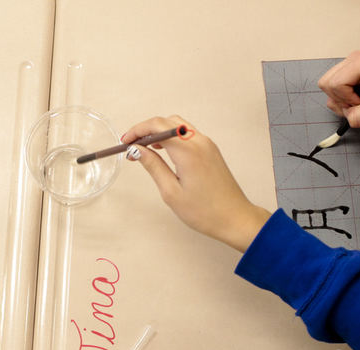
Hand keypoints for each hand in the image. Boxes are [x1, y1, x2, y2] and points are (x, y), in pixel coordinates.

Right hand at [123, 115, 269, 251]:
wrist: (234, 218)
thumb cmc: (204, 211)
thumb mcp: (171, 191)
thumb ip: (153, 166)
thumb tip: (137, 150)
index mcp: (188, 151)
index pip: (157, 126)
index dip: (137, 131)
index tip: (125, 142)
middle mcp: (200, 142)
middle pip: (167, 121)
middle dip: (146, 130)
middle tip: (132, 146)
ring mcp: (208, 145)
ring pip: (178, 126)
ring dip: (159, 132)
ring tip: (145, 149)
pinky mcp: (211, 151)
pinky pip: (188, 135)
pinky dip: (172, 138)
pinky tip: (163, 151)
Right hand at [317, 51, 359, 127]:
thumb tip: (345, 116)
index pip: (335, 84)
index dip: (346, 99)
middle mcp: (352, 59)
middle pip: (326, 84)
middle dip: (340, 100)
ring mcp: (347, 64)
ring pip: (326, 87)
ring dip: (340, 100)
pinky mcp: (345, 71)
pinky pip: (331, 88)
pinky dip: (341, 98)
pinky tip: (357, 97)